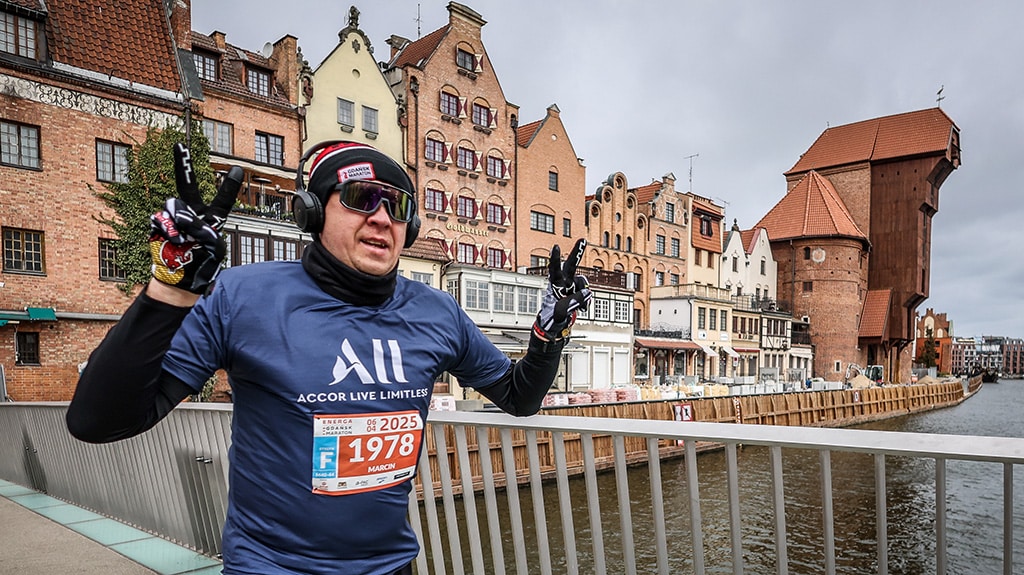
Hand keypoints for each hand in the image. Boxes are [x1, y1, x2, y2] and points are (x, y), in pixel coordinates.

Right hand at [149, 143, 242, 293]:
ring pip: (175, 206)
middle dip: (182, 165)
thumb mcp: (214, 250)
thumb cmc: (201, 265)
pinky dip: (169, 230)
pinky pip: (160, 219)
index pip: (222, 200)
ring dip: (183, 222)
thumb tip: (183, 219)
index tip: (238, 168)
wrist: (180, 279)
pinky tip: (175, 241)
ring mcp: (173, 218)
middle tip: (179, 145)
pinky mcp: (158, 226)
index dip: (229, 186)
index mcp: (211, 218)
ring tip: (186, 239)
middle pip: (186, 186)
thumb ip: (205, 231)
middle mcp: (191, 213)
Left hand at [533, 238, 592, 341]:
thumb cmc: (552, 317)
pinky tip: (580, 308)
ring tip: (578, 307)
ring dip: (584, 294)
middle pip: (571, 265)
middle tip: (583, 239)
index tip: (555, 247)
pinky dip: (586, 301)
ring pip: (583, 283)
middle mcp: (563, 282)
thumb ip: (574, 301)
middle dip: (577, 252)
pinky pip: (587, 293)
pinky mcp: (577, 293)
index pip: (554, 270)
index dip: (555, 259)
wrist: (554, 325)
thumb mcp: (561, 311)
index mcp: (555, 285)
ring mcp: (571, 287)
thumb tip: (587, 292)